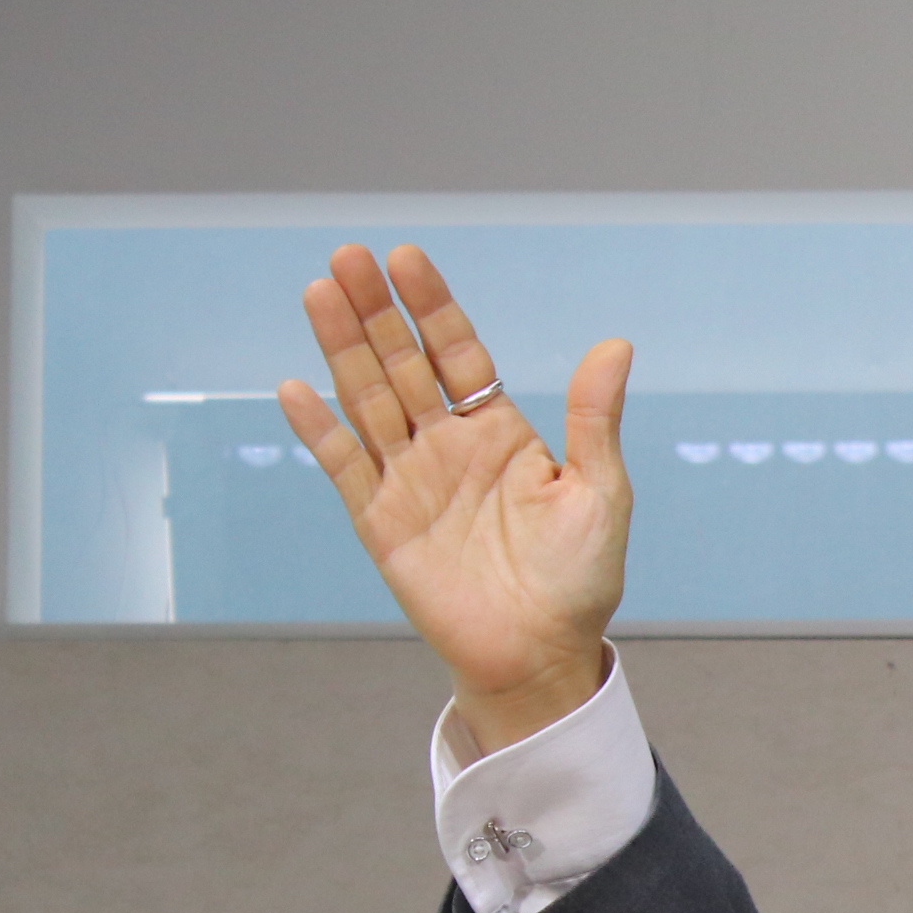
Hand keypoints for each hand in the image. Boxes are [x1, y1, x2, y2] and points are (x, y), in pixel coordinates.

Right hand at [278, 245, 633, 754]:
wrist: (541, 657)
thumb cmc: (579, 580)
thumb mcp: (600, 493)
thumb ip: (594, 419)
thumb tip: (616, 343)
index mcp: (500, 432)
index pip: (457, 353)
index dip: (431, 307)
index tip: (406, 258)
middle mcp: (448, 447)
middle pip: (402, 364)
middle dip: (375, 311)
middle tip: (348, 255)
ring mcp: (410, 481)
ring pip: (367, 401)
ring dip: (342, 349)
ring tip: (320, 293)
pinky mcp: (381, 523)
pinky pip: (345, 467)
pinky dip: (320, 431)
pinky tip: (296, 388)